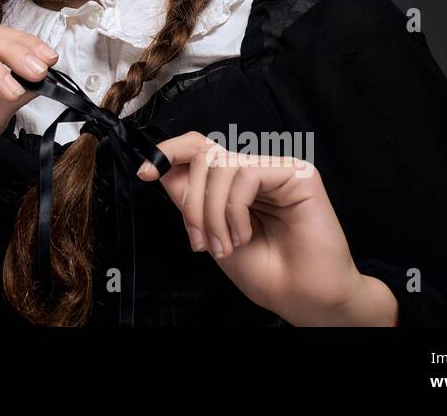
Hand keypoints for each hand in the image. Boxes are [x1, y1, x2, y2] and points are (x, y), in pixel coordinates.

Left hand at [137, 132, 396, 325]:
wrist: (302, 298)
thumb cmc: (265, 271)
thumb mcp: (210, 233)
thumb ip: (190, 199)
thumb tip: (159, 168)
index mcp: (235, 182)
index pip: (199, 147)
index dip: (170, 151)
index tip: (144, 172)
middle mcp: (255, 170)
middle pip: (204, 156)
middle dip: (193, 202)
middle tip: (200, 241)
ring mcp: (277, 169)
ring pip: (221, 165)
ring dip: (212, 212)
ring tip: (225, 245)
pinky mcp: (298, 174)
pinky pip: (245, 174)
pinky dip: (234, 210)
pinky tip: (244, 235)